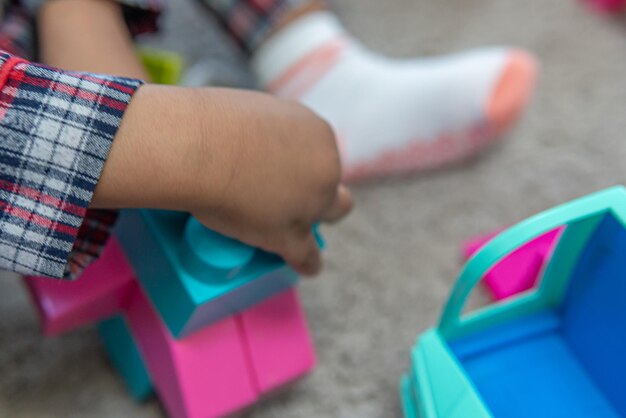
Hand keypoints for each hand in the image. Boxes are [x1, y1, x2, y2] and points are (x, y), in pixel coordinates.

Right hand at [94, 86, 351, 275]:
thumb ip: (268, 129)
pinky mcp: (291, 235)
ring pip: (330, 216)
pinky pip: (308, 256)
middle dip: (317, 188)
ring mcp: (312, 204)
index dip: (304, 162)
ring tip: (300, 231)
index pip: (320, 151)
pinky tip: (305, 267)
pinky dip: (307, 262)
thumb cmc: (215, 123)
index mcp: (318, 133)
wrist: (199, 149)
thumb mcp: (255, 111)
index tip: (286, 168)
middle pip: (331, 182)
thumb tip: (253, 140)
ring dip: (314, 221)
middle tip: (291, 194)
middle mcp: (325, 168)